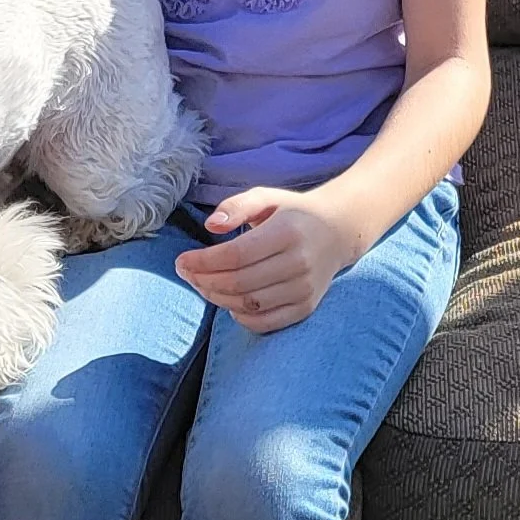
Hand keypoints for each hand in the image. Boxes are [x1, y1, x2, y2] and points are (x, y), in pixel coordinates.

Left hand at [176, 188, 359, 333]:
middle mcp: (298, 262)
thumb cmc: (293, 212)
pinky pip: (266, 322)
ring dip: (218, 298)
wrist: (338, 230)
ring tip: (203, 285)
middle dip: (204, 281)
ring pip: (249, 304)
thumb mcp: (266, 197)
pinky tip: (229, 302)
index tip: (181, 260)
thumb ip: (236, 206)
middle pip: (239, 282)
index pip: (236, 255)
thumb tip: (210, 225)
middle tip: (186, 274)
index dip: (204, 261)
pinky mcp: (305, 307)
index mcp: (287, 231)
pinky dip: (242, 317)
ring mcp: (304, 289)